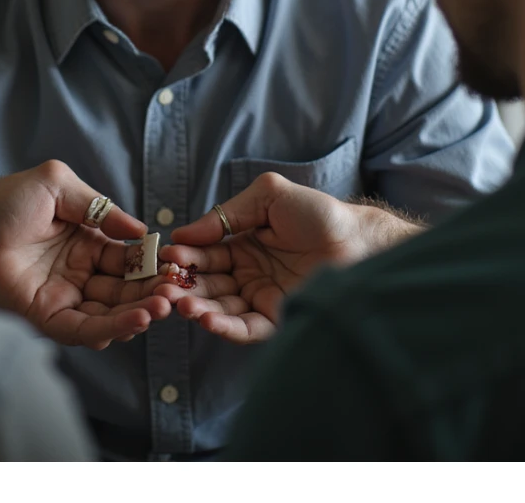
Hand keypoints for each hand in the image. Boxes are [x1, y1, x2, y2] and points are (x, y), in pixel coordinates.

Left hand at [0, 159, 171, 349]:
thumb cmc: (9, 202)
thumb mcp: (59, 186)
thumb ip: (100, 208)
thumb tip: (140, 231)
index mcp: (91, 244)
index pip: (130, 261)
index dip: (152, 265)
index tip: (175, 267)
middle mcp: (83, 275)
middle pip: (127, 291)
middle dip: (152, 293)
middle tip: (175, 292)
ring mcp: (67, 298)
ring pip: (111, 314)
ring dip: (138, 313)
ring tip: (160, 307)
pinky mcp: (47, 318)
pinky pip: (83, 330)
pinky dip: (110, 328)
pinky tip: (133, 321)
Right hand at [156, 172, 417, 343]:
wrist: (360, 240)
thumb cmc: (318, 213)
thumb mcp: (268, 196)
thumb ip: (228, 213)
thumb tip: (185, 232)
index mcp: (243, 244)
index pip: (205, 252)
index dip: (186, 255)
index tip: (166, 256)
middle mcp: (247, 273)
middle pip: (207, 284)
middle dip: (184, 286)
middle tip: (165, 286)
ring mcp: (261, 298)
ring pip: (220, 308)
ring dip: (198, 308)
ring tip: (182, 305)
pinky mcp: (277, 319)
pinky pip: (245, 328)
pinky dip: (224, 326)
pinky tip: (207, 319)